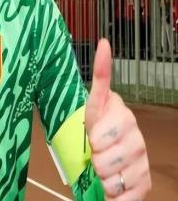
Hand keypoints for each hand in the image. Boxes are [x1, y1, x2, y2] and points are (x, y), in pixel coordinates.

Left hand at [85, 39, 150, 199]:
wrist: (108, 175)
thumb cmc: (93, 145)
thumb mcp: (83, 123)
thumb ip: (90, 105)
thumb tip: (102, 52)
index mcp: (111, 108)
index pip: (102, 85)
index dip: (102, 67)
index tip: (102, 44)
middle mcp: (129, 125)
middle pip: (99, 140)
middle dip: (90, 154)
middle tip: (92, 155)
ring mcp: (140, 150)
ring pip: (107, 167)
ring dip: (99, 176)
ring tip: (102, 171)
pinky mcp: (146, 176)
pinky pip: (123, 190)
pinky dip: (114, 194)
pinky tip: (115, 186)